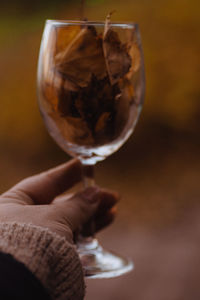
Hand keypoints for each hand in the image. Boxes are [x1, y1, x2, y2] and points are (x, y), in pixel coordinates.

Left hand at [0, 159, 117, 243]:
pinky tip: (104, 221)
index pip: (45, 182)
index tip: (85, 163)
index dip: (67, 173)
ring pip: (68, 220)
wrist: (21, 284)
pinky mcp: (47, 253)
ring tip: (112, 209)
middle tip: (110, 195)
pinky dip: (88, 230)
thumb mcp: (55, 217)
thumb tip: (95, 193)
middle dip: (88, 198)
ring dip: (92, 214)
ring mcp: (35, 237)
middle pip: (61, 203)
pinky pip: (70, 236)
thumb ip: (77, 204)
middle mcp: (22, 220)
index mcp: (13, 203)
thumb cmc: (30, 241)